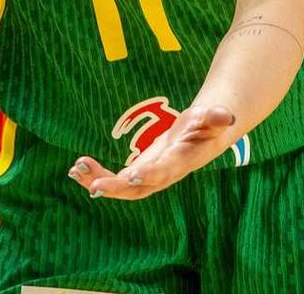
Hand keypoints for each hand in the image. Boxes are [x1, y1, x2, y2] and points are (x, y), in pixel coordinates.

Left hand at [67, 104, 236, 201]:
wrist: (203, 135)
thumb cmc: (208, 124)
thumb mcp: (213, 118)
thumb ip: (216, 117)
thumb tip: (227, 116)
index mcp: (180, 162)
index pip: (165, 172)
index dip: (149, 175)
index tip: (129, 176)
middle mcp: (163, 175)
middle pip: (138, 189)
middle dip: (115, 188)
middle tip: (93, 185)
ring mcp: (149, 177)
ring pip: (121, 188)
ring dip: (98, 181)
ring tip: (76, 169)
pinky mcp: (138, 173)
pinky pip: (114, 180)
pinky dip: (95, 177)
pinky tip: (76, 169)